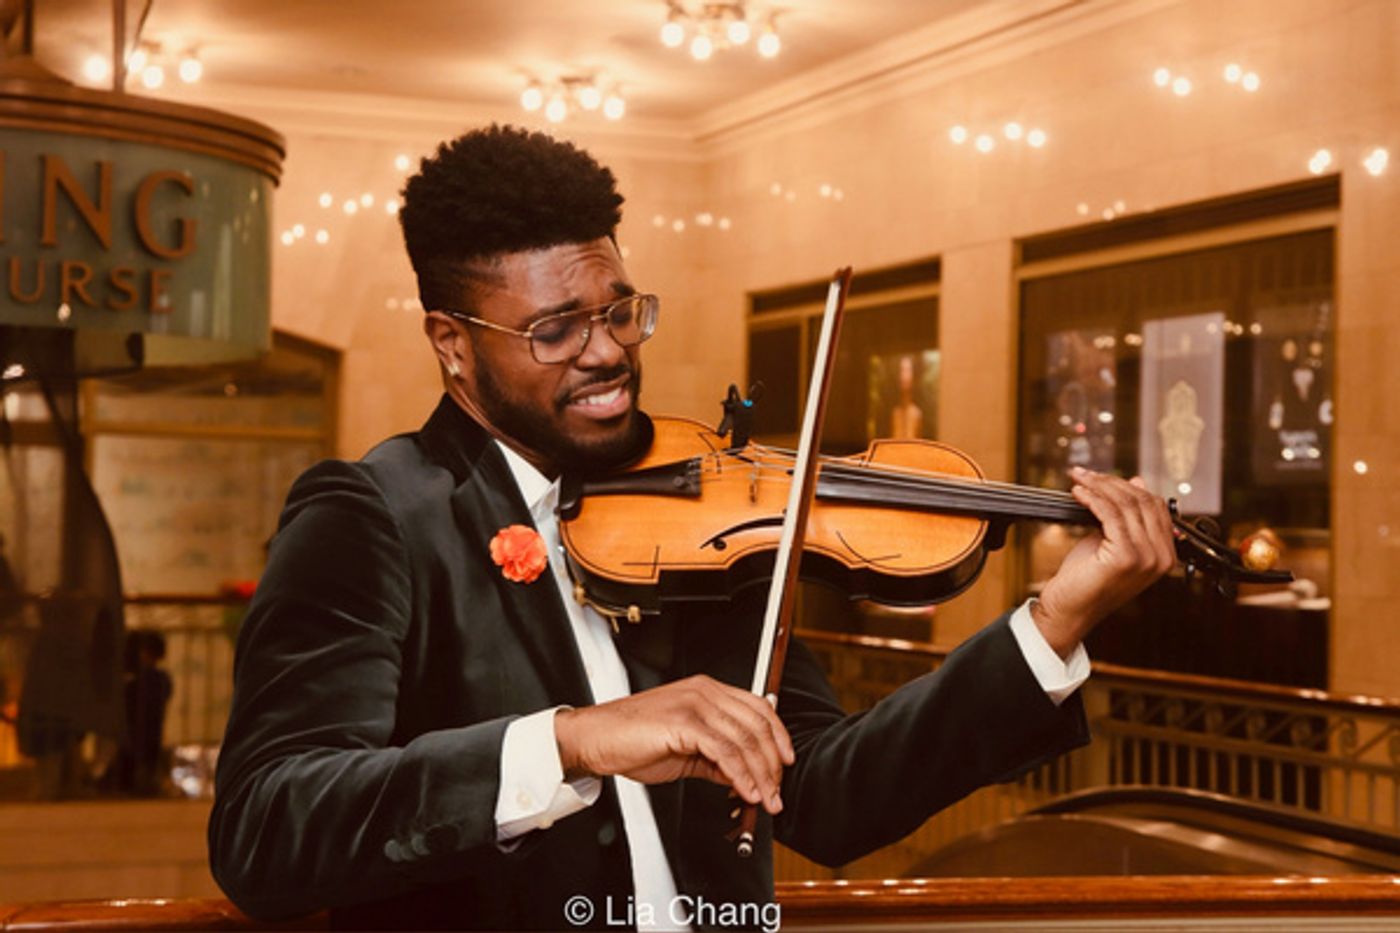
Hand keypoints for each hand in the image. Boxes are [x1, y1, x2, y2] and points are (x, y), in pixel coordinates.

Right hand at [553, 675, 795, 814]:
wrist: (596, 738)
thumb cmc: (631, 739)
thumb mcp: (684, 748)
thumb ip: (714, 757)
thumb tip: (741, 776)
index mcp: (707, 691)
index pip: (758, 708)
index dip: (778, 736)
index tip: (785, 763)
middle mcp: (704, 692)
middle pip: (757, 725)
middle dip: (772, 763)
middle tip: (775, 793)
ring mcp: (694, 705)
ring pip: (744, 740)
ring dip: (760, 775)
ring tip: (765, 799)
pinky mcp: (684, 723)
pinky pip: (724, 751)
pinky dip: (740, 775)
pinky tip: (745, 791)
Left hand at [1034, 467, 1175, 656]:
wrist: (1069, 609)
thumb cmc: (1086, 578)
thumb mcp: (1110, 540)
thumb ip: (1125, 515)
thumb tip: (1136, 481)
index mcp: (1165, 554)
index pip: (1155, 506)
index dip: (1127, 486)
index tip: (1101, 477)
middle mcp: (1161, 557)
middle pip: (1142, 501)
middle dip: (1111, 482)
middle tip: (1085, 474)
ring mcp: (1147, 558)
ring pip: (1126, 505)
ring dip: (1098, 487)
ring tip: (1079, 480)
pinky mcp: (1126, 557)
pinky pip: (1110, 514)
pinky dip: (1092, 498)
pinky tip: (1078, 493)